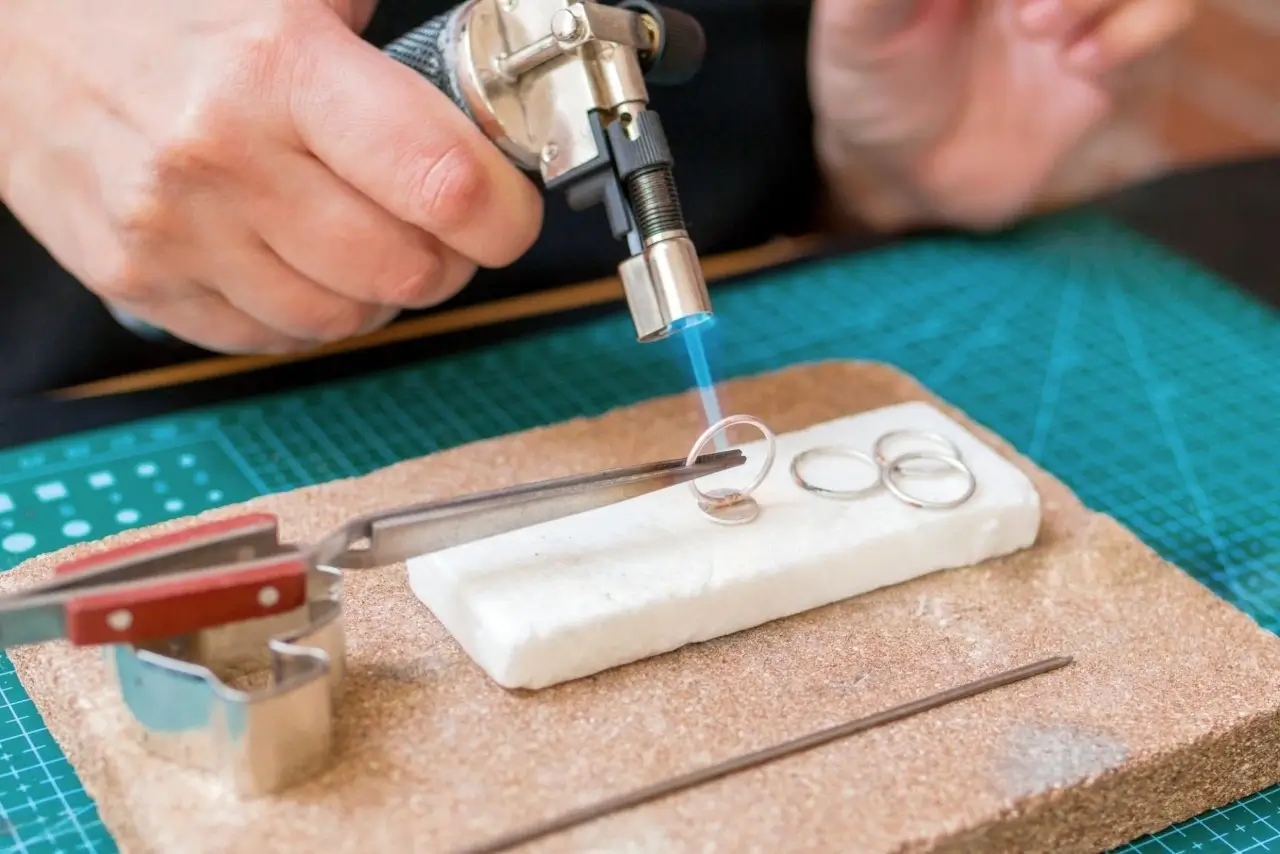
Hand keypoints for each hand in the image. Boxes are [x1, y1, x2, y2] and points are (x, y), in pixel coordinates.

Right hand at [0, 0, 542, 352]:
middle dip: (450, 257)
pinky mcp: (139, 283)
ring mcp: (174, 232)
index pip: (444, 183)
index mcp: (280, 66)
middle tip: (440, 221)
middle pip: (406, 271)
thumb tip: (491, 91)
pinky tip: (302, 260)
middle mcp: (223, 157)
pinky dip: (310, 313)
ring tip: (367, 236)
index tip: (509, 209)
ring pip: (345, 320)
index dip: (505, 213)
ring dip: (381, 291)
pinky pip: (271, 340)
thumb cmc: (153, 3)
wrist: (5, 29)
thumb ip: (388, 42)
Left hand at [809, 0, 1196, 229]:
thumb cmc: (872, 86)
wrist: (909, 177)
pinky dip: (1135, 28)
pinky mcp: (1114, 53)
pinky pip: (1168, 12)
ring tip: (1033, 27)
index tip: (1006, 9)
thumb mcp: (857, 25)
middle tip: (1019, 10)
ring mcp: (1081, 1)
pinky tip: (1075, 63)